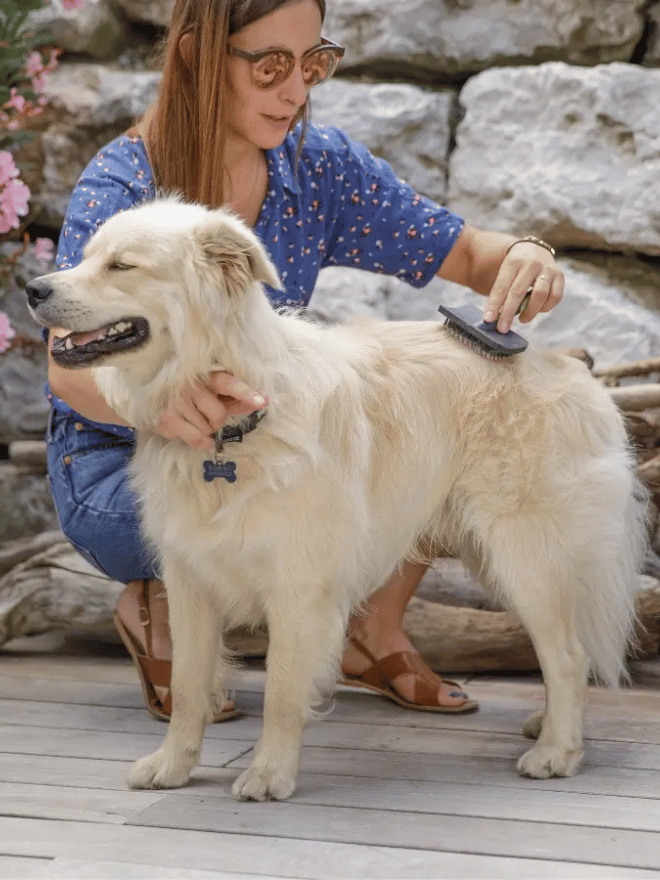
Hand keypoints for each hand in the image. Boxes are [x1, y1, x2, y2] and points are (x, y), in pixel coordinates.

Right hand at [152, 371, 267, 449]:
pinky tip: (188, 431)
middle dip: (215, 421)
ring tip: (188, 419)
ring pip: (209, 429)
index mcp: (204, 375)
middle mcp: (190, 386)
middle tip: (202, 414)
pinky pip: (198, 439)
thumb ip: (234, 397)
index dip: (245, 392)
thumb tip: (263, 400)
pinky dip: (200, 441)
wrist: (148, 399)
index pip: (228, 383)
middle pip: (220, 415)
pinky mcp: (168, 420)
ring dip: (203, 430)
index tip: (261, 401)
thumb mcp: (209, 392)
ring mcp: (177, 403)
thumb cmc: (186, 396)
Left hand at [483, 242, 563, 332]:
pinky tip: (538, 310)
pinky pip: (555, 296)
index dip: (494, 304)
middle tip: (502, 328)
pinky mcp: (559, 275)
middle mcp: (531, 264)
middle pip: (518, 291)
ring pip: (540, 295)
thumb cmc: (516, 268)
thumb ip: (501, 292)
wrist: (536, 249)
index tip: (488, 320)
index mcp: (513, 262)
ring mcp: (547, 268)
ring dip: (530, 312)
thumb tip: (494, 317)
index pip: (501, 286)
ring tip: (522, 319)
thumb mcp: (505, 273)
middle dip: (509, 313)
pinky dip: (546, 307)